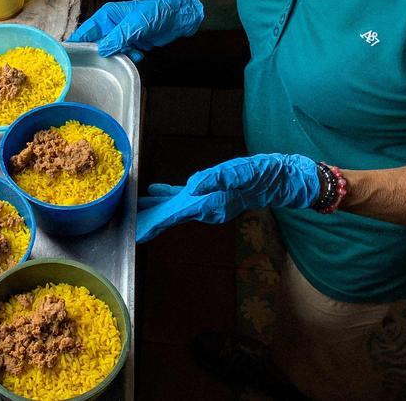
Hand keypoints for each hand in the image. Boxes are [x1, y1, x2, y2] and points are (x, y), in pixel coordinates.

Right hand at [68, 0, 204, 61]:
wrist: (179, 16)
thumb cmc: (157, 11)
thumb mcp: (136, 23)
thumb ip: (117, 37)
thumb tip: (101, 50)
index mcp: (107, 16)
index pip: (85, 31)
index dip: (77, 44)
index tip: (72, 59)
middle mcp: (111, 25)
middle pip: (96, 45)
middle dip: (102, 54)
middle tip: (109, 60)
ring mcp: (121, 35)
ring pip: (110, 52)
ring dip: (119, 56)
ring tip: (132, 52)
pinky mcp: (132, 43)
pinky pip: (124, 55)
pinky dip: (130, 57)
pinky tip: (140, 53)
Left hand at [136, 154, 319, 242]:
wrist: (279, 179)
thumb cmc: (261, 174)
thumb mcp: (239, 172)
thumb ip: (216, 179)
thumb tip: (191, 186)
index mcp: (209, 204)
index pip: (175, 216)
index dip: (154, 223)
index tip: (137, 233)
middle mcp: (206, 209)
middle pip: (171, 216)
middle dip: (149, 219)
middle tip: (126, 222)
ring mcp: (209, 204)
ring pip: (175, 209)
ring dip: (156, 209)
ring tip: (134, 208)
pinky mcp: (211, 196)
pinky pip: (185, 199)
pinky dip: (169, 197)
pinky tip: (155, 191)